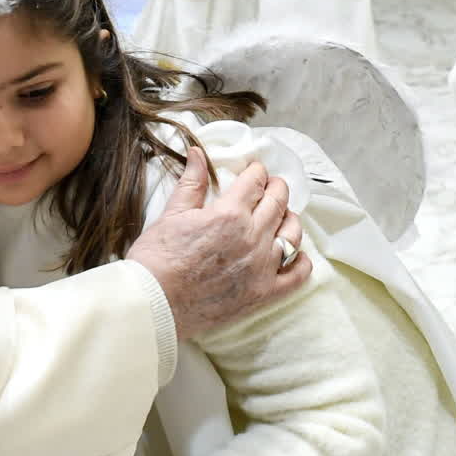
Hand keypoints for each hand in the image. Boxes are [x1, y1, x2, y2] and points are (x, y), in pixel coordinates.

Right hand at [126, 148, 308, 339]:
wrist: (154, 302)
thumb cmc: (156, 259)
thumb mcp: (172, 213)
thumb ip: (192, 182)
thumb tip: (198, 153)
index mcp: (229, 214)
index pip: (255, 182)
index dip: (256, 171)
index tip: (255, 170)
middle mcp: (252, 237)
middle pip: (277, 202)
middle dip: (276, 188)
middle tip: (271, 185)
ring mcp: (262, 267)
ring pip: (293, 234)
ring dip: (290, 219)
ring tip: (282, 216)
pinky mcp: (264, 293)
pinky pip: (298, 275)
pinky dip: (301, 261)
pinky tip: (295, 254)